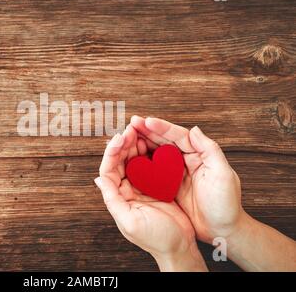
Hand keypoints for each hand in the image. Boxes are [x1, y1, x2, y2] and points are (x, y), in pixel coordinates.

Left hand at [96, 125, 206, 270]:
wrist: (180, 248)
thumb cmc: (157, 239)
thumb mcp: (130, 222)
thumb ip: (112, 200)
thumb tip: (98, 179)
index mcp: (118, 198)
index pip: (109, 169)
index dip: (113, 152)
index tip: (121, 137)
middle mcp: (127, 191)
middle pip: (121, 161)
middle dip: (124, 143)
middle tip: (131, 127)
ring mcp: (142, 188)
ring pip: (135, 160)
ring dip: (135, 145)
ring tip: (140, 130)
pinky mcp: (157, 187)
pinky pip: (150, 165)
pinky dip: (150, 153)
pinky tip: (153, 143)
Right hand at [130, 116, 243, 243]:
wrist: (222, 231)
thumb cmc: (226, 205)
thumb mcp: (223, 176)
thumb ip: (210, 150)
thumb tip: (194, 129)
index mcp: (199, 155)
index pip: (179, 136)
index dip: (162, 127)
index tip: (146, 121)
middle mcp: (186, 160)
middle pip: (164, 140)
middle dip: (147, 131)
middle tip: (132, 123)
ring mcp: (175, 173)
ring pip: (155, 152)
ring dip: (142, 143)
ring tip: (127, 136)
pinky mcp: (168, 186)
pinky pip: (152, 170)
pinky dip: (141, 162)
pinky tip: (130, 158)